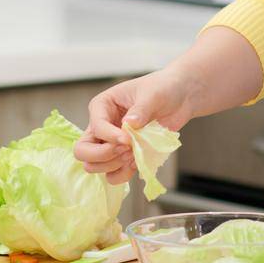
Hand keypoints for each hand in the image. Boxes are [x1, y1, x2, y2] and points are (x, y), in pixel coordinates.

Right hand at [73, 69, 196, 183]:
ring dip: (112, 166)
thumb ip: (140, 110)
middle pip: (83, 151)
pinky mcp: (124, 155)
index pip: (96, 127)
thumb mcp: (152, 94)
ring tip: (133, 154)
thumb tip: (129, 125)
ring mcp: (111, 143)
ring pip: (94, 166)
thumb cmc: (163, 88)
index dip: (110, 137)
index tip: (129, 139)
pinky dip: (122, 174)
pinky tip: (136, 163)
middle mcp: (102, 126)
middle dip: (103, 155)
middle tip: (126, 149)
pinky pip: (113, 174)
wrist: (180, 97)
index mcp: (102, 106)